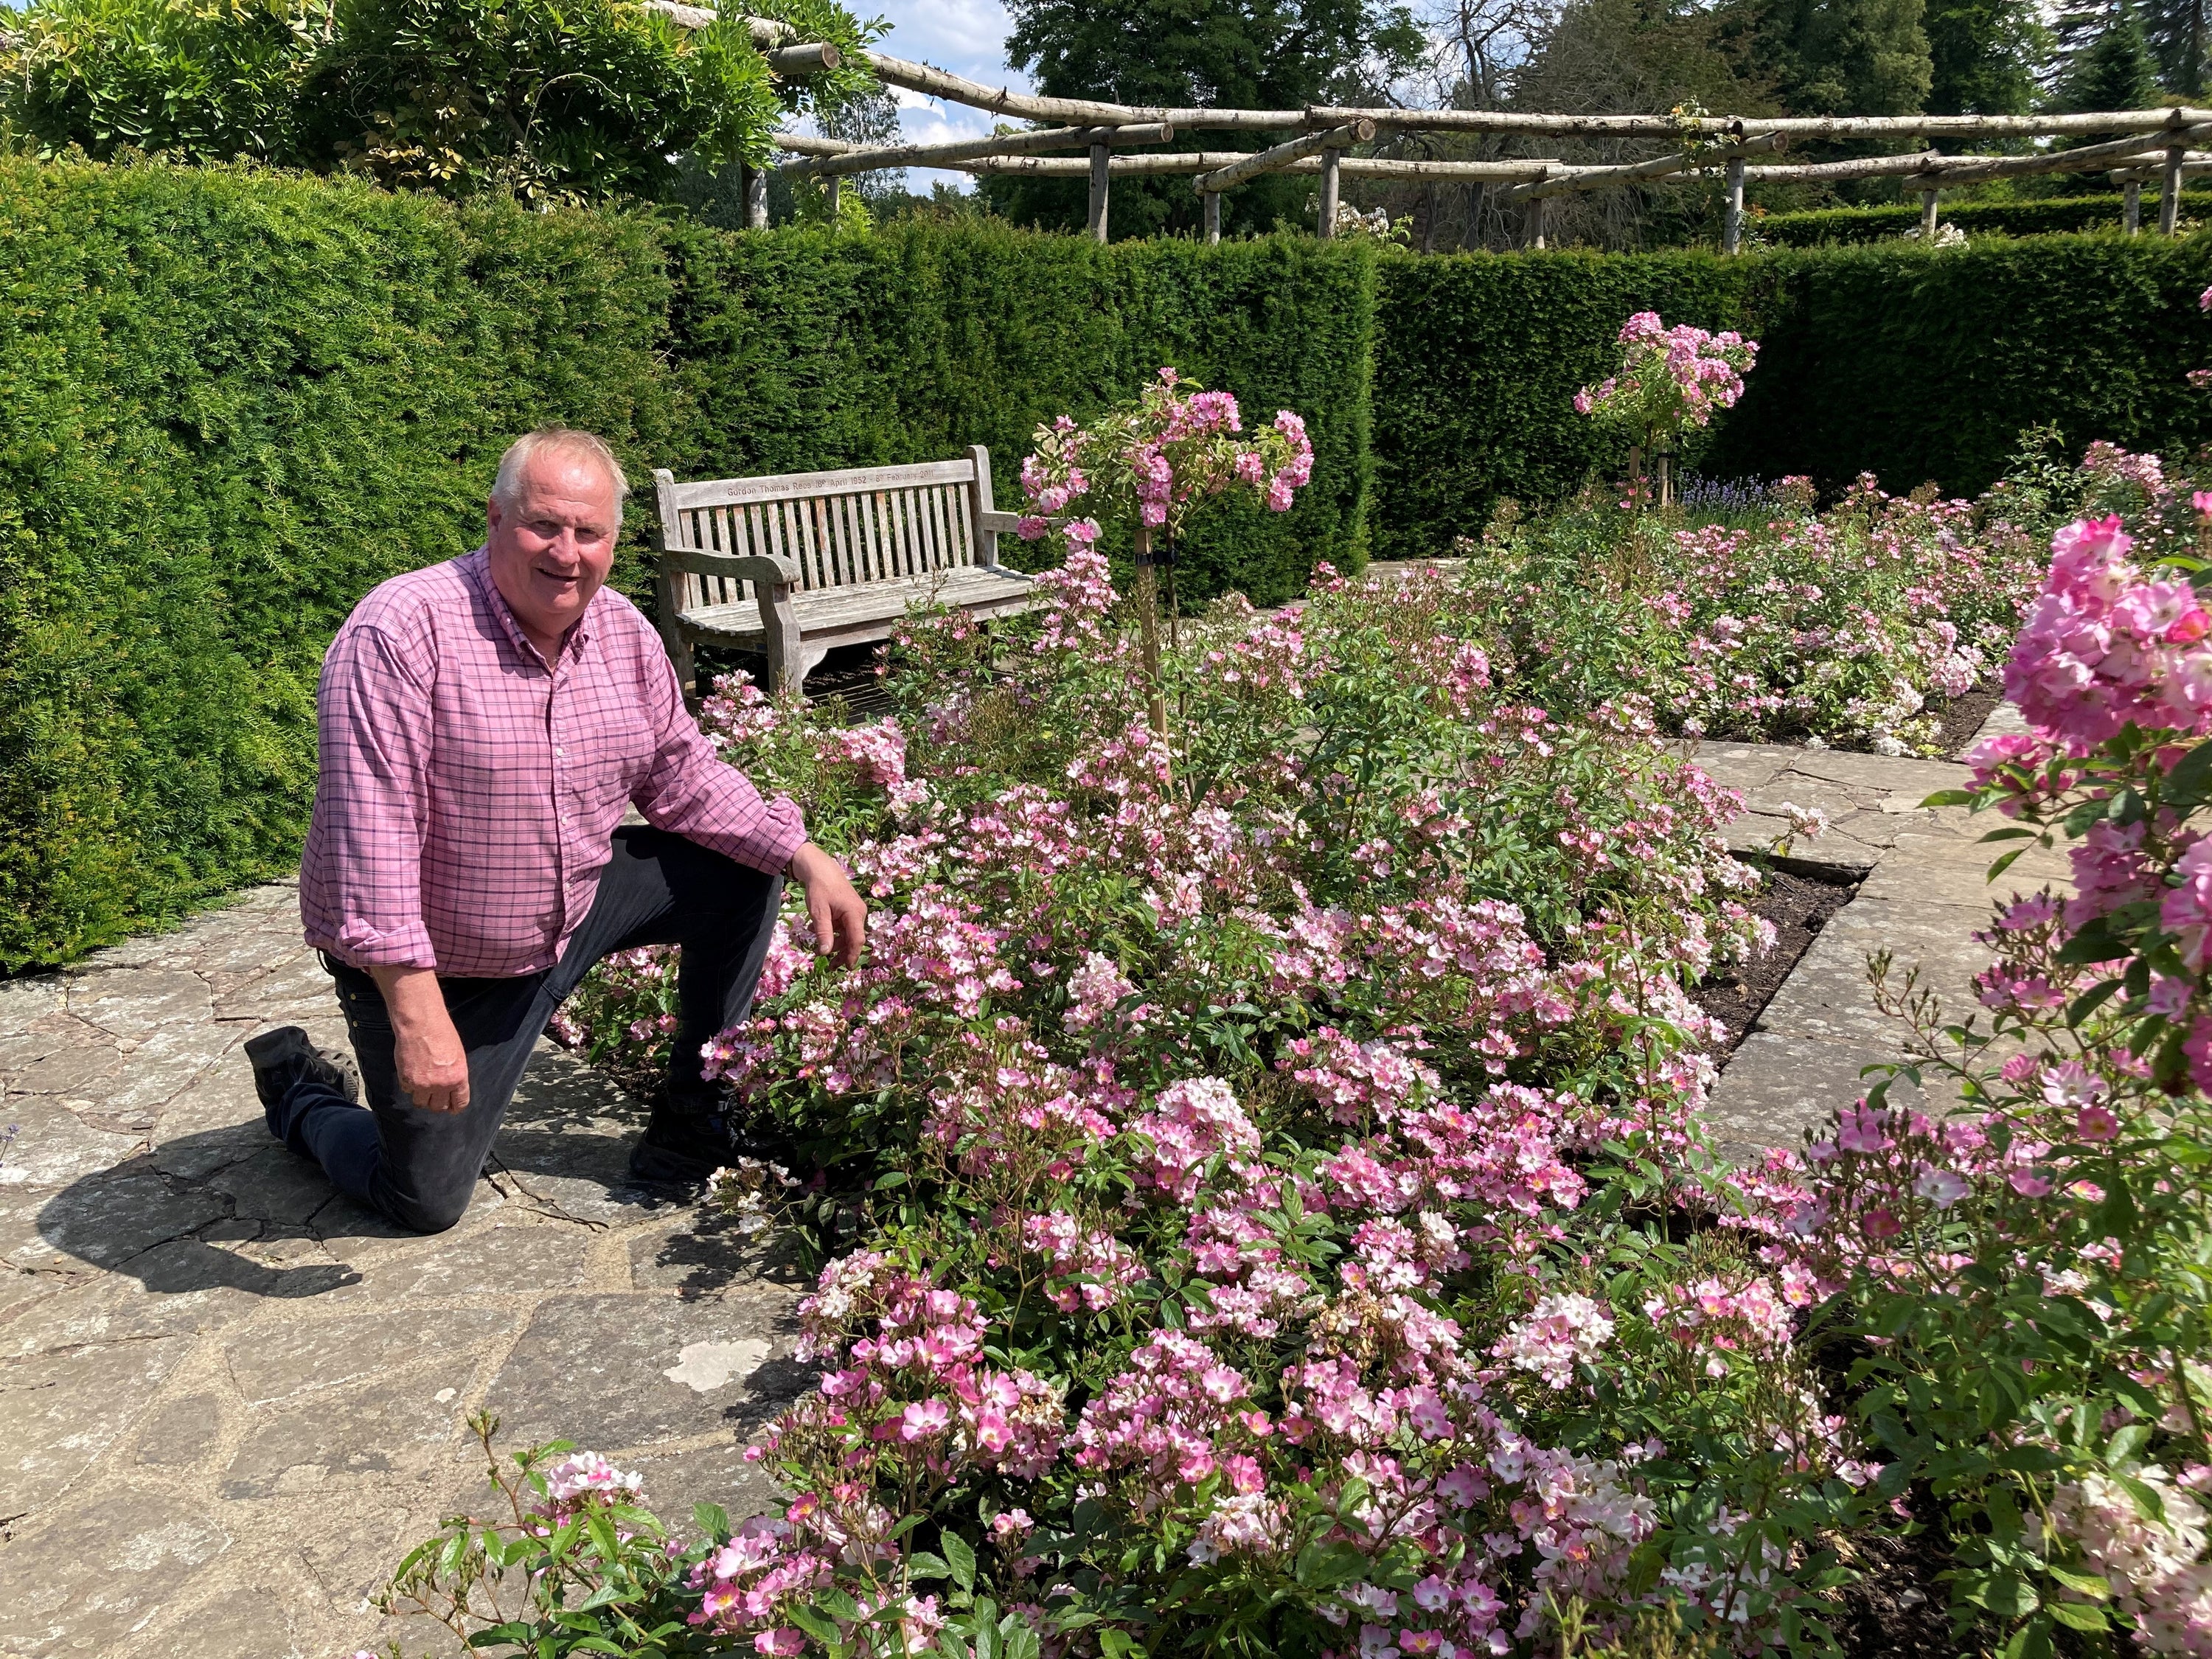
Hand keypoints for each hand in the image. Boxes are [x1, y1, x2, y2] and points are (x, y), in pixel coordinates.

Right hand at [369, 964, 470, 1112]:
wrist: (421, 1025)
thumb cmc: (442, 1034)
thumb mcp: (458, 1056)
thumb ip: (455, 1075)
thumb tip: (452, 1088)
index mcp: (458, 1078)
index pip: (459, 1103)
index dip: (456, 1107)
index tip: (453, 1109)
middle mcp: (441, 1085)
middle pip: (438, 1107)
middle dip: (437, 1104)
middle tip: (435, 1098)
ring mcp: (422, 1084)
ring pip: (421, 1103)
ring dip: (422, 1097)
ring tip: (422, 1087)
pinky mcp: (407, 1080)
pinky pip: (407, 1091)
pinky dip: (409, 1086)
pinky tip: (411, 1076)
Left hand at [787, 841, 867, 968]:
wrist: (820, 868)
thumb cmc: (819, 888)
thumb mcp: (819, 912)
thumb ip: (824, 932)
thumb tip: (825, 953)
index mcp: (855, 913)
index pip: (857, 940)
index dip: (852, 955)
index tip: (847, 969)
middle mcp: (859, 913)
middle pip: (853, 939)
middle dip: (843, 953)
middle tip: (830, 966)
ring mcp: (855, 911)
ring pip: (848, 934)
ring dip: (836, 944)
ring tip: (820, 951)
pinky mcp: (849, 910)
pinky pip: (844, 926)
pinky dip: (834, 933)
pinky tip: (820, 934)